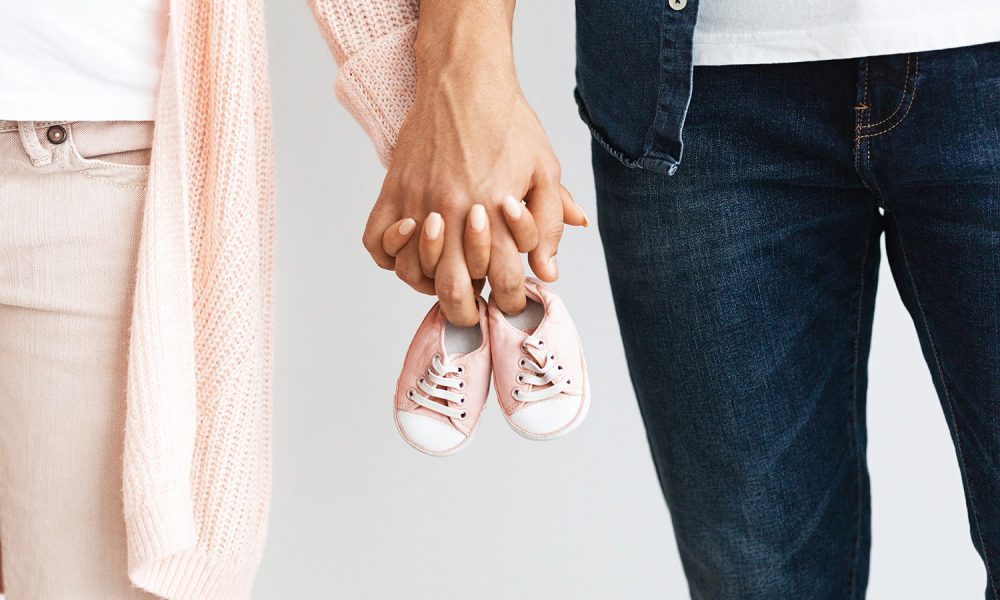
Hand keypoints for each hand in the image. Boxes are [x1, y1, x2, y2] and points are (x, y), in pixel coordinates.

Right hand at [361, 3, 585, 325]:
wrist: (464, 79)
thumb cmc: (508, 122)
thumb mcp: (544, 169)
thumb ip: (549, 222)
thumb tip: (548, 272)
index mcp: (495, 213)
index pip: (501, 282)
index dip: (508, 302)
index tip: (508, 302)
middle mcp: (454, 214)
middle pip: (452, 290)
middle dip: (466, 311)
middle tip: (472, 310)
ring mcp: (418, 202)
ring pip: (411, 273)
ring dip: (429, 285)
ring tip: (444, 279)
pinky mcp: (392, 190)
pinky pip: (376, 241)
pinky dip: (390, 255)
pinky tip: (411, 250)